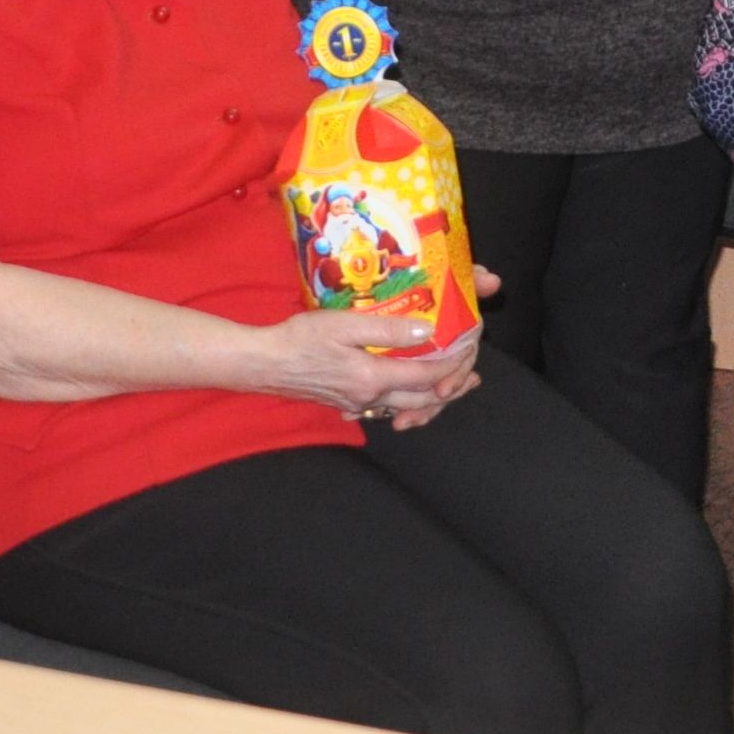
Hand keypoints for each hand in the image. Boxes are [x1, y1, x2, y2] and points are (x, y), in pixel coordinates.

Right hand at [248, 302, 483, 425]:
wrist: (262, 363)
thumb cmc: (299, 339)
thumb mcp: (345, 324)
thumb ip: (388, 330)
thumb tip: (428, 332)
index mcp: (372, 378)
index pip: (427, 376)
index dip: (453, 365)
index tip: (469, 350)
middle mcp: (369, 397)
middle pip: (422, 400)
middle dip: (451, 389)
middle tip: (472, 377)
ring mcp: (356, 404)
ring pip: (405, 407)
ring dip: (431, 399)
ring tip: (451, 387)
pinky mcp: (345, 402)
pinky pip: (385, 408)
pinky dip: (405, 404)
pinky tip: (409, 394)